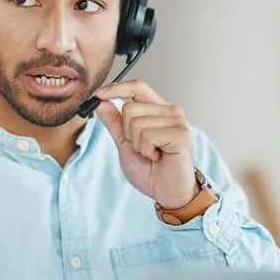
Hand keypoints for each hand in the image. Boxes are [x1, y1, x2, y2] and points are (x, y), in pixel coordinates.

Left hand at [94, 80, 198, 209]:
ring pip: (136, 123)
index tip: (99, 95)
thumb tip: (100, 101)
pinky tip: (159, 156)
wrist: (167, 192)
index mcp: (158, 110)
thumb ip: (114, 122)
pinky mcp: (180, 134)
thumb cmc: (151, 170)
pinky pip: (148, 136)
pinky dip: (146, 150)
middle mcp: (171, 111)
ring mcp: (177, 121)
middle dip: (128, 133)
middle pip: (130, 107)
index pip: (137, 86)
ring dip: (138, 145)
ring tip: (152, 154)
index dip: (116, 88)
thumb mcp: (125, 143)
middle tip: (143, 148)